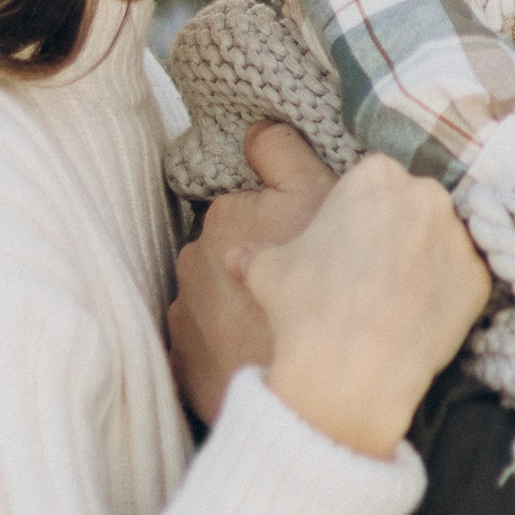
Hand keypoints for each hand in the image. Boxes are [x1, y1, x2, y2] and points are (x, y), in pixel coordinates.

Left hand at [167, 122, 339, 426]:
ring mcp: (185, 312)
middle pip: (229, 253)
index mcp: (226, 215)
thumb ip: (284, 154)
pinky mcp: (183, 362)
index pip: (249, 208)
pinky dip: (225, 348)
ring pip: (215, 299)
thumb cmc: (330, 283)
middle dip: (254, 265)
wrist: (318, 387)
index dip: (279, 225)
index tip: (299, 246)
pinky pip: (204, 346)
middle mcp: (194, 259)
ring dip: (238, 308)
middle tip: (298, 291)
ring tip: (278, 327)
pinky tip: (259, 355)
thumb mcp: (322, 198)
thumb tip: (256, 127)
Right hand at [253, 155, 488, 459]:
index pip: (373, 182)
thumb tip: (234, 256)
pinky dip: (445, 294)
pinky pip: (463, 278)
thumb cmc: (306, 309)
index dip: (358, 215)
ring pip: (440, 240)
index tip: (347, 244)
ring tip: (394, 299)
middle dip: (396, 232)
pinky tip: (418, 318)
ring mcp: (459, 235)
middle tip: (371, 273)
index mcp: (376, 174)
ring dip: (423, 261)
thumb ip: (256, 253)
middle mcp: (425, 193)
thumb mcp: (267, 270)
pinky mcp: (481, 277)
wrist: (351, 369)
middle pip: (413, 205)